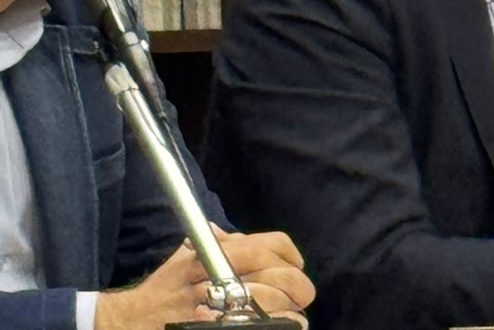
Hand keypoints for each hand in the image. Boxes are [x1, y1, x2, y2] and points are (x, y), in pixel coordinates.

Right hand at [94, 228, 314, 329]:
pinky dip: (276, 326)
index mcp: (218, 253)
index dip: (290, 254)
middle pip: (279, 275)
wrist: (129, 322)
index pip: (269, 245)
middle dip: (298, 285)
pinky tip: (281, 325)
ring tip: (294, 315)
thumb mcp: (186, 257)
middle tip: (303, 294)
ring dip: (290, 311)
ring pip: (274, 305)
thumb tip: (232, 235)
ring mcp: (220, 306)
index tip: (297, 264)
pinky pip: (260, 326)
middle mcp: (222, 275)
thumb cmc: (162, 289)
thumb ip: (214, 244)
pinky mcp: (216, 325)